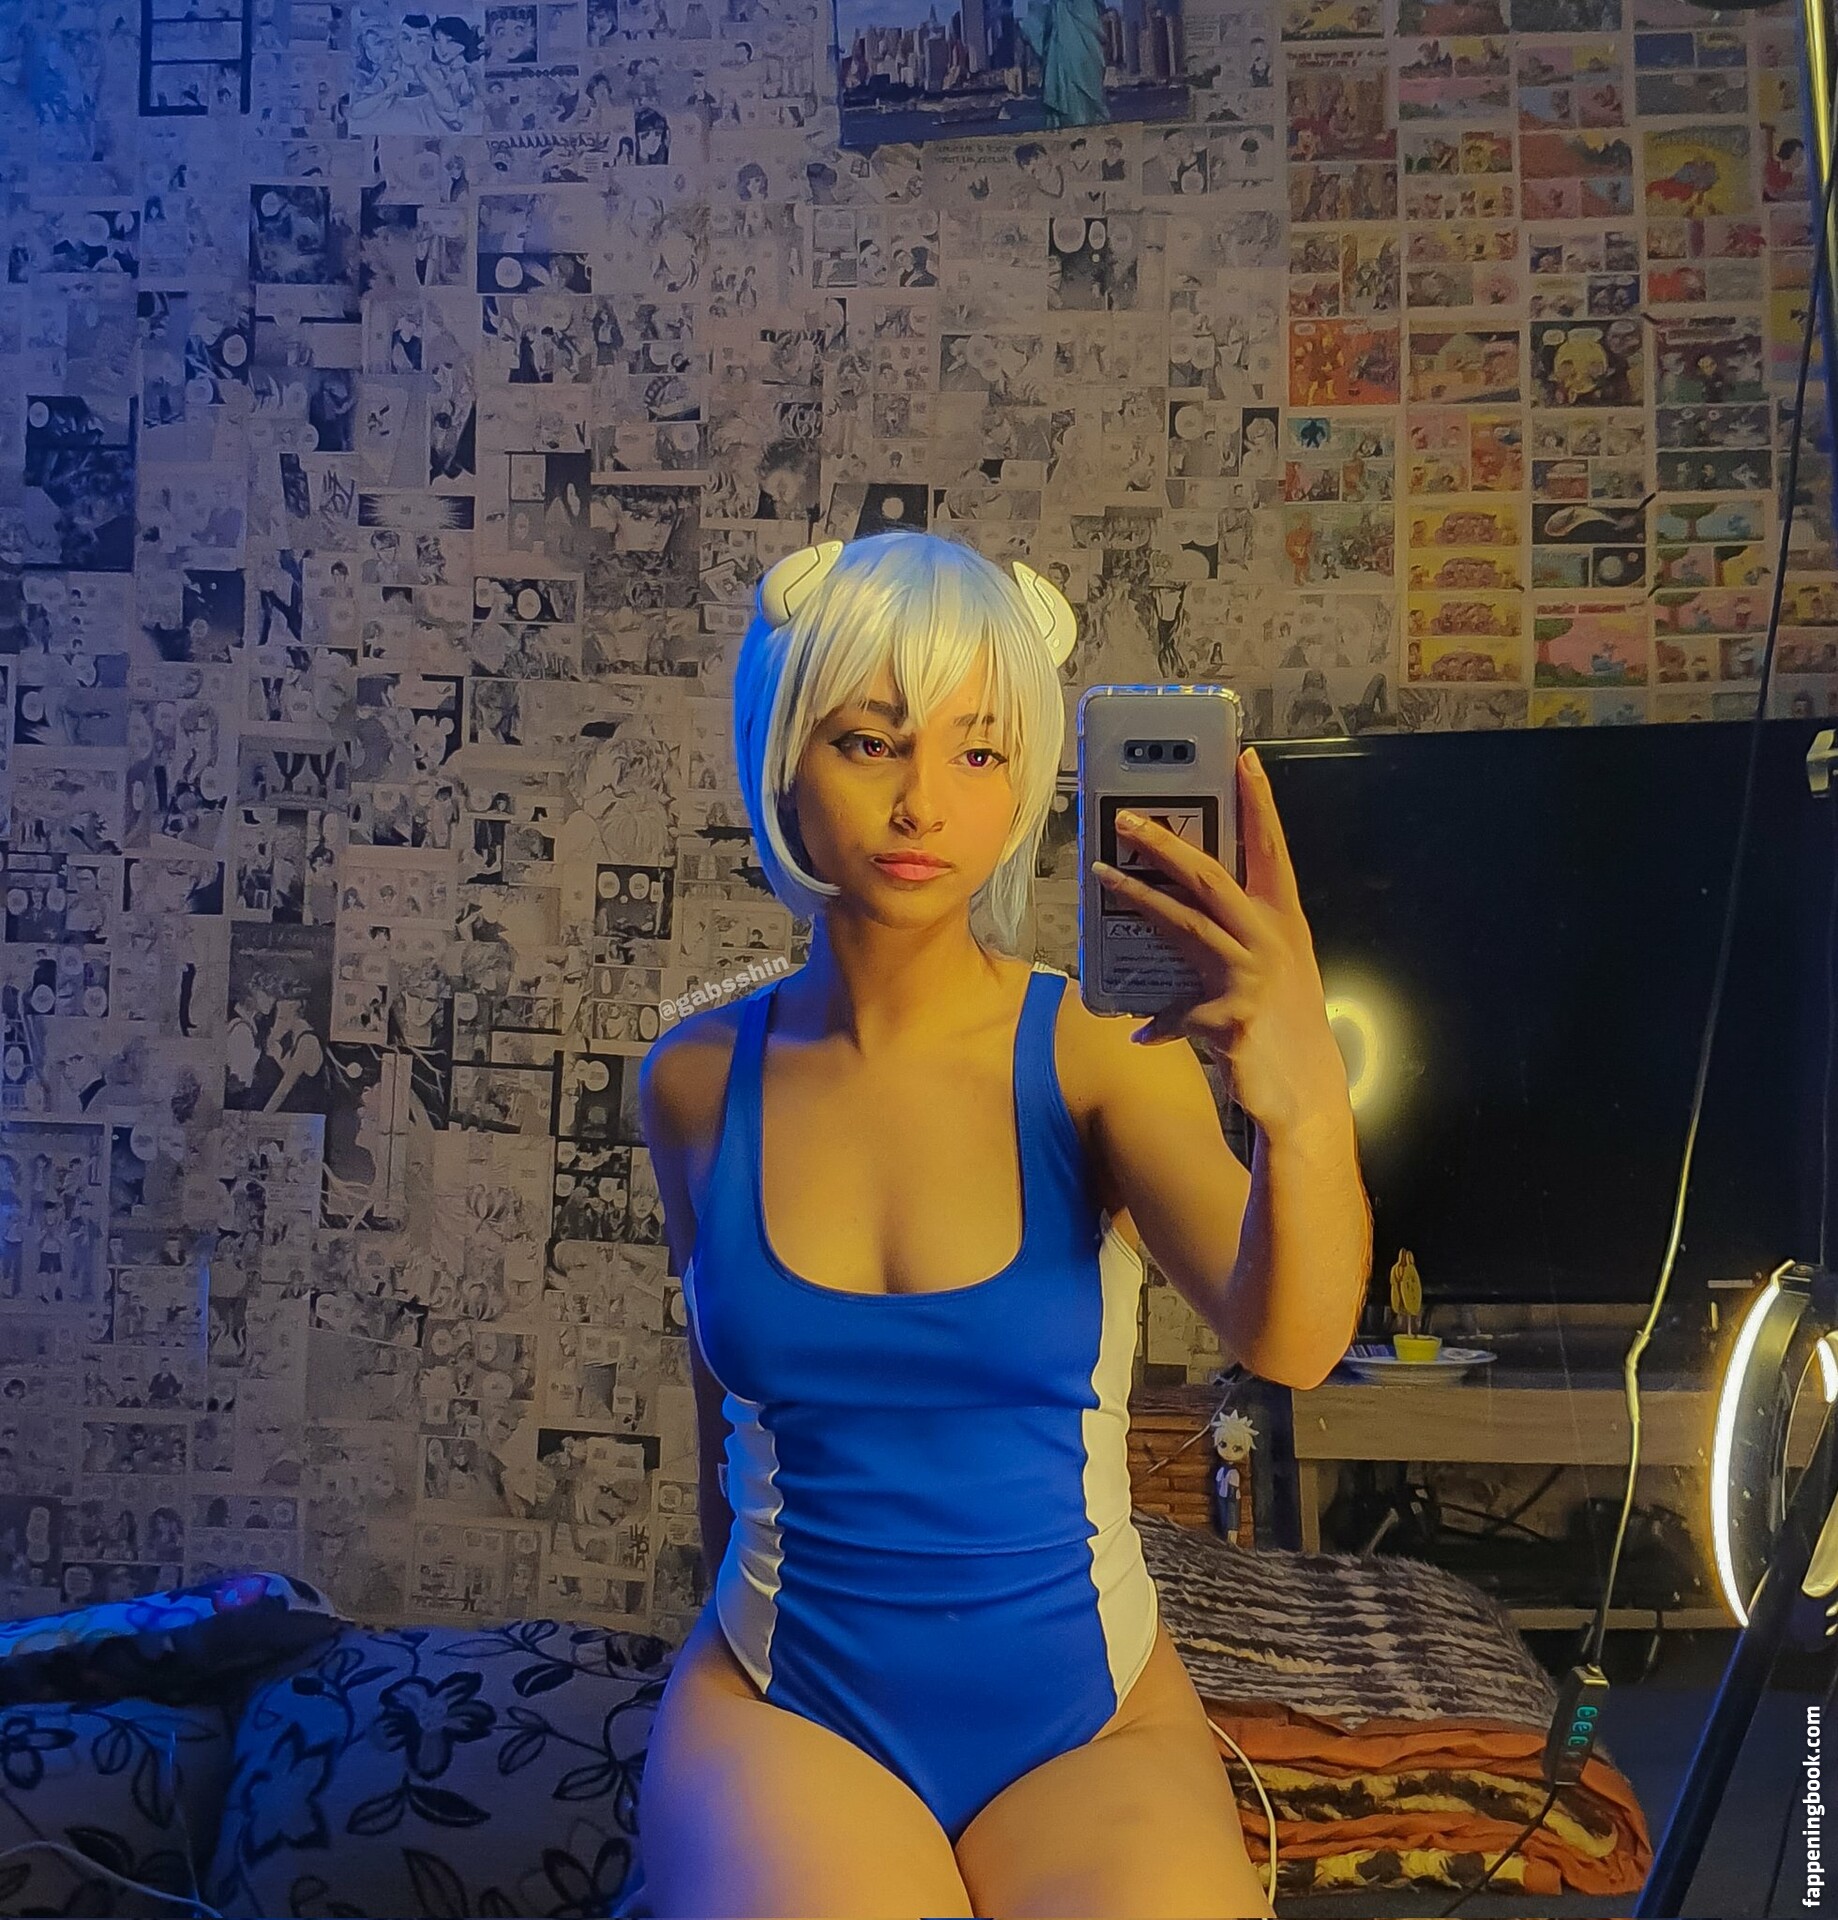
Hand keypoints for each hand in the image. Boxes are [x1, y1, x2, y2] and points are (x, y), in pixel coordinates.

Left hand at [1091, 748, 1351, 1141]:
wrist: (1307, 1095)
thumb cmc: (1286, 1032)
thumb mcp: (1265, 982)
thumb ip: (1225, 956)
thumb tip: (1179, 947)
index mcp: (1284, 924)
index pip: (1271, 852)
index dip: (1260, 805)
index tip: (1245, 760)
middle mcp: (1271, 940)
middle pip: (1212, 877)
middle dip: (1167, 845)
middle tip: (1129, 819)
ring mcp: (1252, 975)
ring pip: (1186, 924)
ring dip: (1141, 899)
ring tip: (1103, 875)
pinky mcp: (1230, 1015)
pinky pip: (1177, 1012)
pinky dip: (1159, 1023)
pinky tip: (1141, 1032)